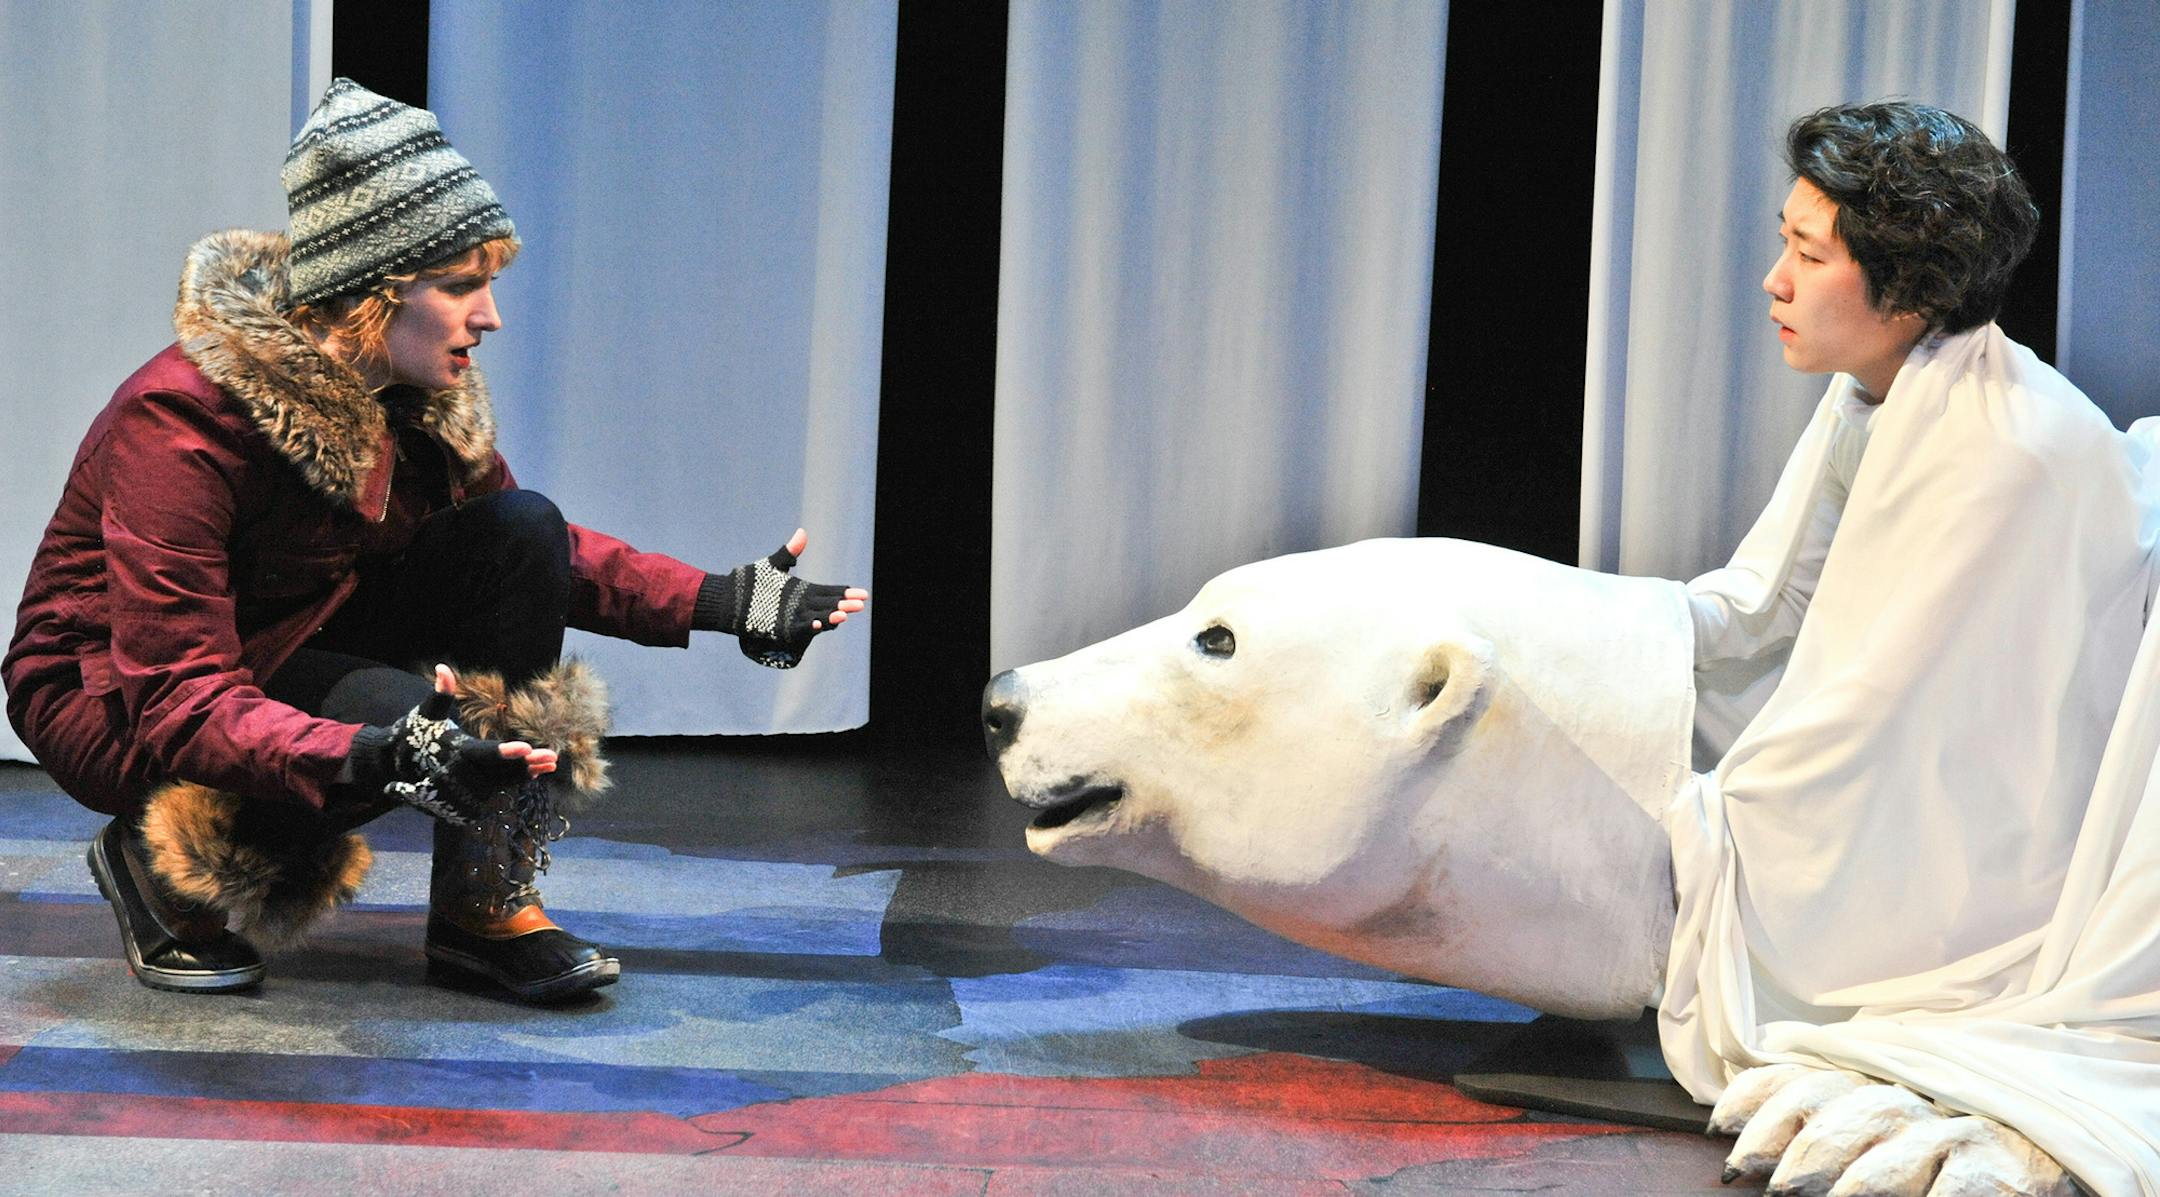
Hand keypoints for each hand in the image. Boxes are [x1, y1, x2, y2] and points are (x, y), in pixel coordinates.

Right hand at [364, 665, 555, 824]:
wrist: (400, 772)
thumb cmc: (417, 737)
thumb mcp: (426, 714)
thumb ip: (440, 694)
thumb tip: (444, 668)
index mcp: (453, 752)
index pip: (482, 753)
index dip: (504, 752)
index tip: (525, 748)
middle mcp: (460, 775)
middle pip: (499, 771)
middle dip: (527, 764)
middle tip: (552, 757)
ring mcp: (463, 791)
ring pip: (502, 782)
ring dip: (526, 773)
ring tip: (550, 763)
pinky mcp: (467, 801)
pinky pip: (497, 790)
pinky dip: (515, 780)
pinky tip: (535, 771)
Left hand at [724, 529, 868, 668]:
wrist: (728, 599)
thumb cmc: (750, 583)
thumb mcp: (772, 565)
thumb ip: (789, 552)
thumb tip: (802, 533)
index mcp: (804, 592)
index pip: (830, 593)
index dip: (846, 594)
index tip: (863, 594)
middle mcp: (802, 607)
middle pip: (829, 607)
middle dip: (845, 606)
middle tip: (860, 604)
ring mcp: (793, 618)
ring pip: (819, 619)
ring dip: (831, 618)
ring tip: (843, 614)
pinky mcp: (781, 628)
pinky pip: (799, 629)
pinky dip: (810, 627)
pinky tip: (818, 623)